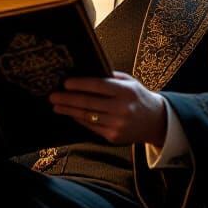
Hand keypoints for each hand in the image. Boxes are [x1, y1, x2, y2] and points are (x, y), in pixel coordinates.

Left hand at [49, 71, 167, 147]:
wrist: (155, 121)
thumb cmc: (137, 97)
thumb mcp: (129, 82)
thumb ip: (110, 77)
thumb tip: (84, 72)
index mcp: (126, 91)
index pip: (98, 85)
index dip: (80, 84)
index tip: (65, 83)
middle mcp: (122, 108)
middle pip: (88, 102)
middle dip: (67, 99)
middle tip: (52, 95)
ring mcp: (117, 124)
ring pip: (87, 116)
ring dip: (68, 110)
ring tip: (56, 106)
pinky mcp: (113, 136)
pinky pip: (91, 126)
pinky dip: (79, 119)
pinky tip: (70, 113)